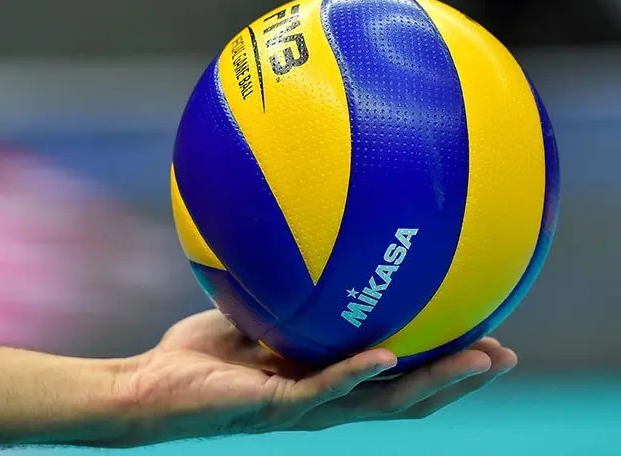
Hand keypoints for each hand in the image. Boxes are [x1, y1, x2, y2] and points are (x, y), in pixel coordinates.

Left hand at [115, 310, 516, 445]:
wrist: (151, 391)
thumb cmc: (199, 356)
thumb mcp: (253, 317)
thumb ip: (286, 297)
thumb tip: (308, 247)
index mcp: (325, 379)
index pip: (396, 377)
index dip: (440, 364)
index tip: (481, 336)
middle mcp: (324, 399)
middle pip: (407, 397)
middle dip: (458, 379)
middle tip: (504, 354)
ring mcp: (303, 407)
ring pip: (382, 403)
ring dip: (432, 383)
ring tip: (476, 360)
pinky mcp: (274, 406)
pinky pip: (322, 391)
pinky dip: (355, 373)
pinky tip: (387, 356)